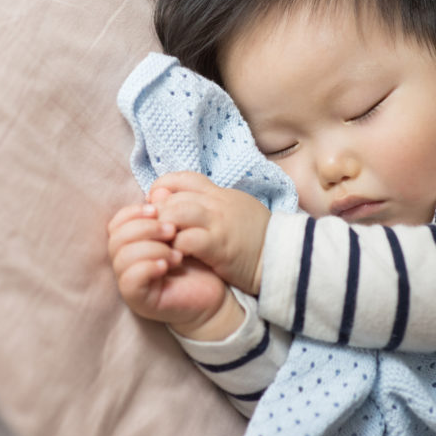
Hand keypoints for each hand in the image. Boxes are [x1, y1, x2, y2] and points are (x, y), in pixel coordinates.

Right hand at [107, 200, 243, 340]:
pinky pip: (129, 281)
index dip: (133, 212)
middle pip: (116, 237)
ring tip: (177, 253)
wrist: (218, 293)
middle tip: (172, 230)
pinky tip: (168, 265)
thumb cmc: (200, 261)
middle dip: (145, 228)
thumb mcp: (184, 229)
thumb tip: (158, 192)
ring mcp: (130, 282)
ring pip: (121, 257)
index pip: (117, 222)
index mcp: (133, 242)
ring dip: (151, 248)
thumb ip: (170, 210)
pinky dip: (148, 267)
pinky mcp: (138, 300)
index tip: (156, 209)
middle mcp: (126, 261)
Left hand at [150, 171, 270, 295]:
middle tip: (151, 229)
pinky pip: (188, 240)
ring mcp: (218, 224)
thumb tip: (175, 199)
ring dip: (163, 227)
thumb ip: (208, 203)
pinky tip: (175, 255)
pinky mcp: (219, 246)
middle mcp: (217, 204)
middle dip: (156, 212)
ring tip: (161, 242)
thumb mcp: (234, 210)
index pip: (183, 178)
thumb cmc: (256, 236)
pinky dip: (176, 246)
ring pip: (177, 213)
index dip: (163, 187)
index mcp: (220, 193)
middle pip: (173, 196)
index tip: (156, 204)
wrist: (283, 257)